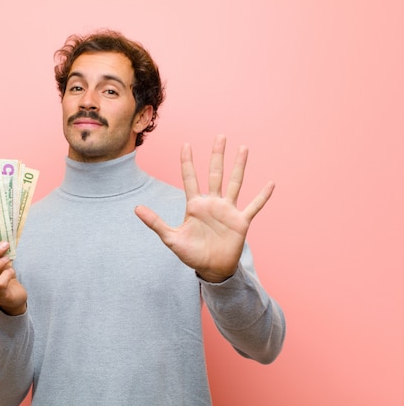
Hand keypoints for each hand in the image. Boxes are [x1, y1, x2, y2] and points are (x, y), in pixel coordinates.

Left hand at [135, 135, 273, 282]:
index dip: (187, 162)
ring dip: (239, 166)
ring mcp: (227, 210)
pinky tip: (271, 183)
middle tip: (220, 136)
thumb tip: (135, 209)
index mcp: (195, 205)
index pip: (190, 178)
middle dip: (217, 155)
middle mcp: (212, 203)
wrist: (211, 269)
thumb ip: (155, 223)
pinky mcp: (241, 221)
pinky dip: (262, 196)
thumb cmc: (191, 254)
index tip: (186, 144)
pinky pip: (254, 206)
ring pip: (235, 183)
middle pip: (215, 174)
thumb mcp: (171, 238)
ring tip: (243, 148)